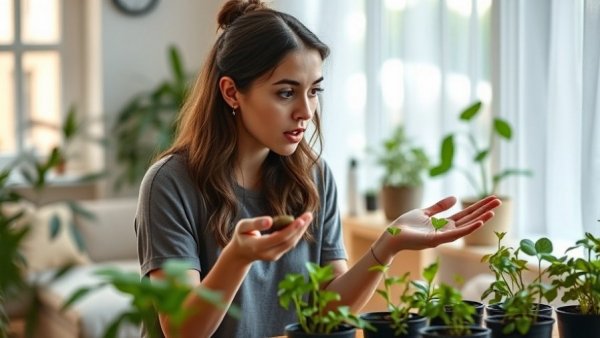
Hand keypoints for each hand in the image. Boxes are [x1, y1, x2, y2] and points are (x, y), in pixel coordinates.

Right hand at [227, 212, 312, 263]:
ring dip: (301, 230)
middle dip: (300, 228)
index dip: (291, 229)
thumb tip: (270, 221)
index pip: (278, 238)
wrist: (241, 253)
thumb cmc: (241, 236)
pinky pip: (290, 243)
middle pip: (288, 241)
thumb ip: (255, 223)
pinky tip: (302, 222)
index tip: (301, 220)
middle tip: (309, 214)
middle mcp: (268, 254)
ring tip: (308, 216)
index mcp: (258, 246)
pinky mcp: (278, 254)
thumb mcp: (242, 227)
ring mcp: (274, 256)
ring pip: (291, 243)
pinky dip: (297, 232)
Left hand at [375, 196, 500, 257]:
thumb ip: (440, 207)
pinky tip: (479, 222)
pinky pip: (456, 234)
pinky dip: (468, 229)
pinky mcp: (437, 240)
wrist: (392, 235)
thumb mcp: (425, 212)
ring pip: (466, 227)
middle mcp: (447, 231)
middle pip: (469, 219)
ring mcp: (443, 236)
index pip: (466, 214)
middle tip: (499, 201)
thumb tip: (456, 198)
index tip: (491, 199)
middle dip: (484, 210)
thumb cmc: (406, 225)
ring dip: (480, 220)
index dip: (478, 206)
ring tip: (493, 212)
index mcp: (444, 224)